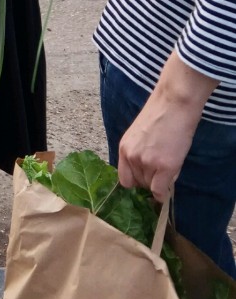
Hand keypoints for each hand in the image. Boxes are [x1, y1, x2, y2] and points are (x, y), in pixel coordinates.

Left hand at [116, 49, 215, 201]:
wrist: (175, 104)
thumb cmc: (161, 115)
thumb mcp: (140, 135)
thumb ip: (139, 153)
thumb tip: (147, 175)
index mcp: (124, 148)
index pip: (124, 178)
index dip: (135, 182)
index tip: (145, 181)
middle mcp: (131, 157)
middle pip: (137, 184)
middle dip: (149, 183)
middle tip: (161, 174)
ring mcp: (147, 163)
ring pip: (150, 187)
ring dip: (159, 184)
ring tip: (168, 169)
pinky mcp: (164, 167)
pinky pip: (160, 191)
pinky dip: (164, 195)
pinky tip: (167, 190)